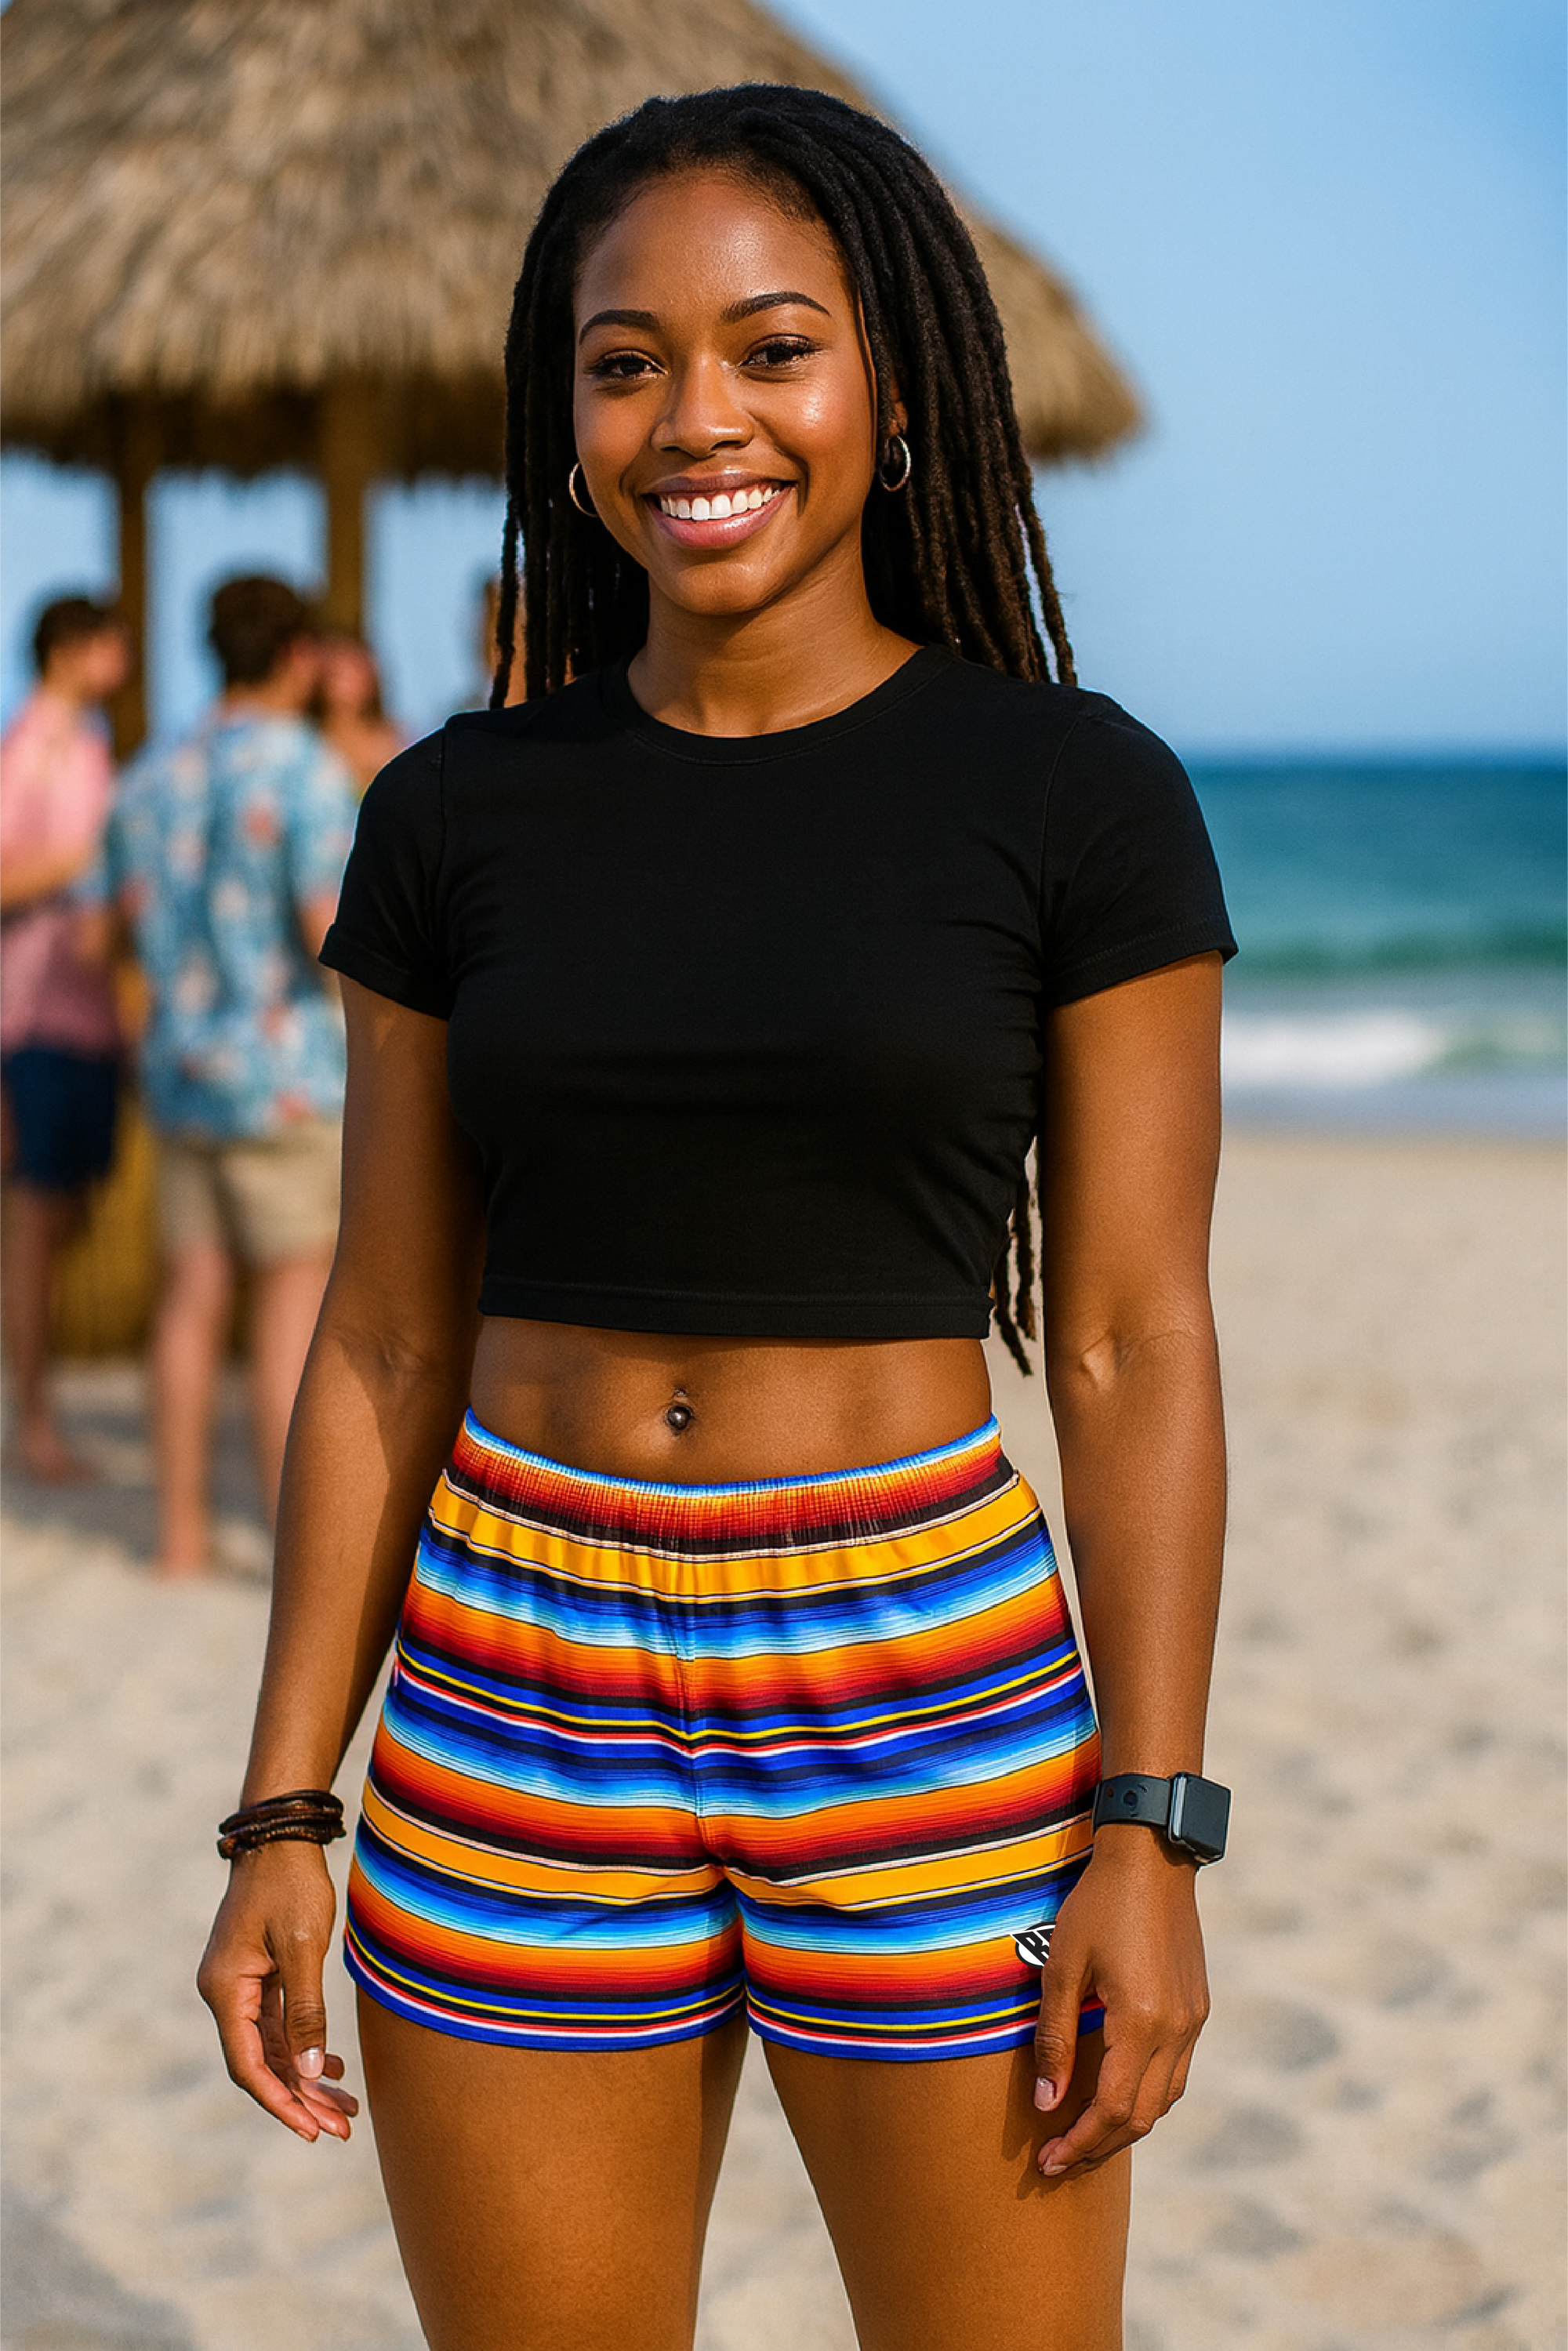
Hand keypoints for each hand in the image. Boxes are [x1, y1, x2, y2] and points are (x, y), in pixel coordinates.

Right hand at [197, 1840, 358, 2142]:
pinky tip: (334, 2067)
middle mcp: (225, 1993)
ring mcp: (240, 1984)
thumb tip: (309, 2070)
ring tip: (346, 2108)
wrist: (281, 1835)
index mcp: (225, 1990)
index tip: (311, 2131)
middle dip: (301, 2098)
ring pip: (272, 2046)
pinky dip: (303, 2046)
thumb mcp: (302, 1946)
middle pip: (261, 2062)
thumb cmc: (291, 1884)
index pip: (248, 2064)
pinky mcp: (258, 1974)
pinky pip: (278, 2024)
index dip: (280, 2101)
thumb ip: (305, 2010)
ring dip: (306, 2076)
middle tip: (342, 2129)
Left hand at [1031, 1827, 1209, 2176]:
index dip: (1078, 2143)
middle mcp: (1176, 2031)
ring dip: (1124, 2127)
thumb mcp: (1062, 1966)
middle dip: (1098, 2146)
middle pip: (1140, 2117)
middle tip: (1058, 2161)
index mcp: (1142, 2023)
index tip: (1046, 2161)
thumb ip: (1055, 2037)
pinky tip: (1115, 2093)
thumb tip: (1046, 2103)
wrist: (1153, 1857)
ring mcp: (1193, 2021)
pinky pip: (1175, 2073)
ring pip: (1163, 2100)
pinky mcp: (1197, 2008)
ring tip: (1083, 2136)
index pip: (1110, 2110)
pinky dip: (1145, 2096)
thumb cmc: (1099, 1905)